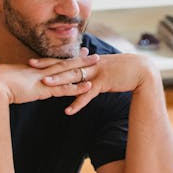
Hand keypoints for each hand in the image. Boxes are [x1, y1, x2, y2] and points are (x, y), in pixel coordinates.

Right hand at [0, 49, 97, 104]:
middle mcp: (40, 71)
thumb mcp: (6, 84)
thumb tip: (12, 87)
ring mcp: (44, 79)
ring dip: (83, 67)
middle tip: (91, 51)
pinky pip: (65, 88)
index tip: (72, 52)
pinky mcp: (45, 89)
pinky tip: (90, 86)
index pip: (51, 62)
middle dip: (78, 57)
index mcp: (32, 70)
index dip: (63, 58)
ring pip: (68, 71)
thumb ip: (13, 85)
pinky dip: (78, 87)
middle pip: (63, 62)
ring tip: (97, 62)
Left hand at [30, 51, 157, 113]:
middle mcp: (89, 64)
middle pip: (65, 65)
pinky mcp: (104, 82)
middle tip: (31, 67)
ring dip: (59, 81)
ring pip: (74, 77)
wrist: (141, 70)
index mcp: (87, 62)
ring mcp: (96, 72)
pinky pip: (88, 94)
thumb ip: (91, 71)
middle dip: (47, 67)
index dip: (48, 61)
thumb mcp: (104, 69)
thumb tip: (82, 76)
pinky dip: (78, 102)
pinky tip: (68, 111)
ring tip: (45, 85)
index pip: (64, 61)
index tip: (33, 61)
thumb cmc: (122, 71)